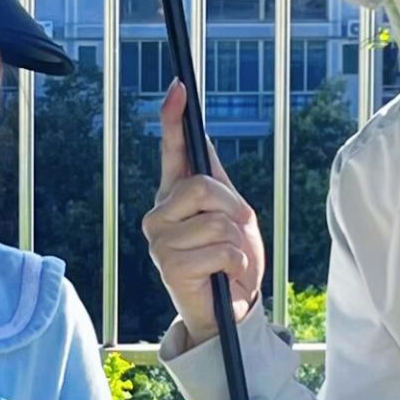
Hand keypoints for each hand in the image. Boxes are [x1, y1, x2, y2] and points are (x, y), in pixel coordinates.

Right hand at [142, 79, 264, 344]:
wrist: (228, 311)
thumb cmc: (229, 261)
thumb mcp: (230, 217)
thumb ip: (215, 184)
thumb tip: (200, 142)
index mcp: (175, 195)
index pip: (173, 150)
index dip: (175, 119)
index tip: (179, 88)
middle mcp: (160, 213)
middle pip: (203, 186)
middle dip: (234, 209)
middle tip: (239, 234)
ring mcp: (160, 240)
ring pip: (217, 221)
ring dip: (239, 245)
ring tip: (232, 264)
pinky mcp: (170, 267)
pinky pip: (221, 250)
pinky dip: (237, 266)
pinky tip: (227, 278)